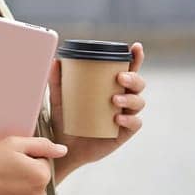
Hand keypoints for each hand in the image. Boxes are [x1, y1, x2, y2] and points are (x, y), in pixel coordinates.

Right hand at [0, 136, 67, 194]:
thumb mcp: (13, 144)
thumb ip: (42, 145)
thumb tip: (62, 150)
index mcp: (41, 176)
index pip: (41, 164)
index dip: (25, 160)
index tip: (10, 162)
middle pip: (36, 183)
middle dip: (24, 178)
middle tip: (2, 173)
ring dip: (18, 193)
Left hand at [50, 42, 146, 178]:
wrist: (64, 148)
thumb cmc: (66, 120)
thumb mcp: (59, 99)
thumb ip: (57, 81)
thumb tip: (56, 61)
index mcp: (111, 87)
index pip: (128, 69)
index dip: (136, 58)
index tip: (136, 47)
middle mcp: (122, 100)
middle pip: (138, 84)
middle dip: (134, 78)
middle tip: (119, 78)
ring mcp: (125, 116)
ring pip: (138, 102)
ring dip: (130, 98)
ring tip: (114, 100)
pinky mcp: (123, 133)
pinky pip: (134, 124)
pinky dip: (129, 119)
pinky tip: (118, 119)